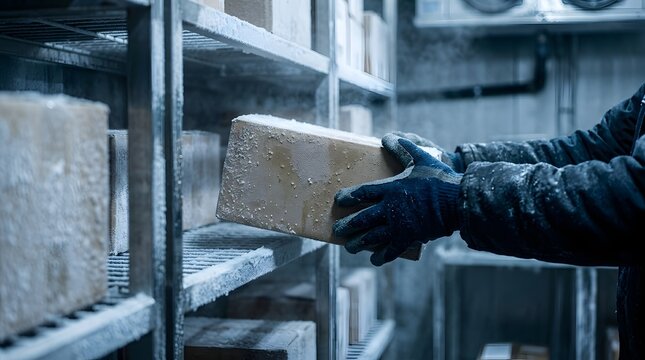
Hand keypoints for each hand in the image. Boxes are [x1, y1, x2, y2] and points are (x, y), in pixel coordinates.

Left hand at [333, 134, 462, 265]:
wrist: (458, 201)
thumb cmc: (439, 179)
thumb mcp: (421, 158)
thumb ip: (403, 148)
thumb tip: (387, 136)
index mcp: (391, 188)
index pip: (362, 193)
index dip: (348, 197)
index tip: (338, 201)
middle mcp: (391, 208)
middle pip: (362, 218)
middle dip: (347, 225)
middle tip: (337, 230)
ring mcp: (399, 225)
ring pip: (372, 236)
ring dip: (358, 242)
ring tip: (349, 247)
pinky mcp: (409, 237)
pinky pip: (391, 249)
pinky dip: (381, 256)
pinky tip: (373, 259)